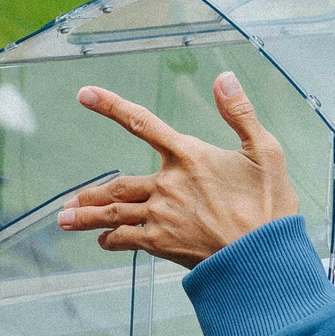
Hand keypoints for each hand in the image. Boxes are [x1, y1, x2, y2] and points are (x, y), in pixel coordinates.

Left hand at [55, 72, 300, 267]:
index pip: (143, 124)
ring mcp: (161, 216)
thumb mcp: (266, 152)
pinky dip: (110, 240)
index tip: (86, 94)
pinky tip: (103, 241)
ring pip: (113, 213)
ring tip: (65, 220)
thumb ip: (240, 113)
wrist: (263, 256)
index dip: (111, 106)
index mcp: (190, 156)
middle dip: (91, 193)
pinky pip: (126, 240)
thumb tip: (224, 79)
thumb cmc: (269, 206)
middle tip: (70, 201)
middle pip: (117, 184)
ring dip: (87, 216)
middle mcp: (168, 184)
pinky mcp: (162, 243)